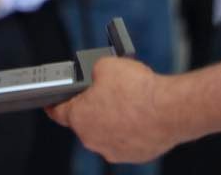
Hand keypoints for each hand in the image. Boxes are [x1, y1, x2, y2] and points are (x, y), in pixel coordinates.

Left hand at [47, 57, 178, 162]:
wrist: (170, 109)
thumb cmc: (138, 90)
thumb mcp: (105, 64)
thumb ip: (92, 71)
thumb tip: (94, 73)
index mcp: (79, 118)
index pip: (57, 112)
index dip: (53, 104)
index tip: (51, 102)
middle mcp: (92, 139)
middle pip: (85, 121)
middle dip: (93, 107)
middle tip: (107, 92)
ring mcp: (113, 150)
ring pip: (106, 132)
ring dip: (113, 119)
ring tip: (129, 102)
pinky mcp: (134, 155)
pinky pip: (126, 140)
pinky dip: (130, 129)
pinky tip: (140, 115)